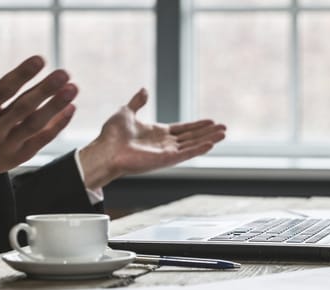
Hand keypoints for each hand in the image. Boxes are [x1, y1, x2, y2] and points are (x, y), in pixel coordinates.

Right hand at [0, 35, 77, 182]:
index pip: (3, 90)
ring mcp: (7, 144)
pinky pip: (43, 139)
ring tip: (72, 88)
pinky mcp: (20, 155)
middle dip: (45, 89)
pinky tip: (71, 108)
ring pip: (35, 124)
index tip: (40, 59)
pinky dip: (58, 124)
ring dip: (56, 105)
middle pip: (23, 107)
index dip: (22, 74)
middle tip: (64, 73)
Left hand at [79, 88, 225, 189]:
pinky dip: (198, 149)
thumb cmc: (112, 134)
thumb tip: (144, 90)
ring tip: (223, 134)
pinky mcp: (165, 160)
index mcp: (158, 133)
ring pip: (193, 145)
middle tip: (223, 128)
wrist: (105, 149)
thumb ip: (138, 102)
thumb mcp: (126, 112)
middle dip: (208, 132)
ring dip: (208, 139)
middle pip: (192, 137)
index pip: (183, 129)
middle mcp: (165, 144)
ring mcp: (166, 152)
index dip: (197, 125)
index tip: (211, 121)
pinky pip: (186, 154)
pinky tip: (211, 144)